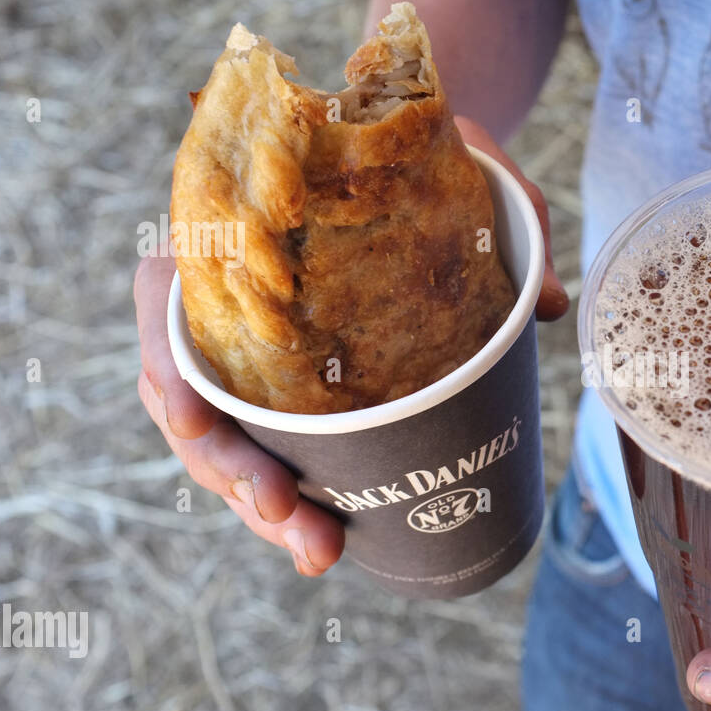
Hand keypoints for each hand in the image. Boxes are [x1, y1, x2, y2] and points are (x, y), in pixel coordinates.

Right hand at [135, 116, 566, 574]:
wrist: (402, 171)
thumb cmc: (412, 161)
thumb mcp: (460, 160)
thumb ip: (503, 209)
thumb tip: (546, 302)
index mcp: (229, 239)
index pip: (165, 301)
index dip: (164, 361)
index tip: (192, 414)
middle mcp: (223, 308)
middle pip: (193, 400)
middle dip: (233, 472)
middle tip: (287, 513)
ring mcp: (250, 362)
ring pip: (230, 447)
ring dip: (264, 509)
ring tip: (319, 551)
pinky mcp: (289, 399)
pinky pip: (275, 455)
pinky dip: (298, 502)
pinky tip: (332, 541)